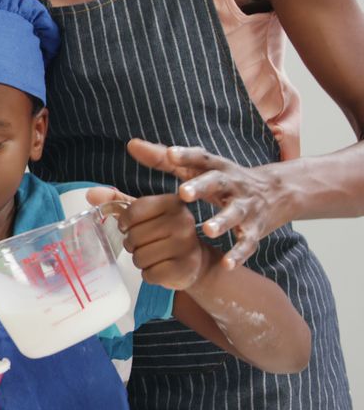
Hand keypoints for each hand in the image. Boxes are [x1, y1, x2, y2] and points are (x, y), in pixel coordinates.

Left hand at [119, 194, 212, 290]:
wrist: (194, 259)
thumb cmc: (163, 233)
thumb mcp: (143, 213)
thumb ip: (116, 202)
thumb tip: (90, 194)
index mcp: (172, 203)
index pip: (133, 211)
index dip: (124, 222)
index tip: (128, 227)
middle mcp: (183, 221)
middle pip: (134, 236)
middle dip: (132, 244)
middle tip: (143, 244)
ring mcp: (186, 245)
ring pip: (140, 257)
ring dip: (140, 260)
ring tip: (152, 256)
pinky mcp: (185, 268)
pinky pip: (150, 274)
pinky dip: (149, 274)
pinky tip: (159, 268)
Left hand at [126, 138, 289, 268]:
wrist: (278, 193)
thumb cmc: (224, 180)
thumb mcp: (197, 168)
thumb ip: (163, 160)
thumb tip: (131, 145)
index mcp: (217, 168)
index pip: (201, 158)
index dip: (186, 155)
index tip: (170, 154)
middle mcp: (233, 184)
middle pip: (218, 182)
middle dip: (202, 187)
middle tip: (183, 193)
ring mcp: (246, 207)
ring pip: (236, 213)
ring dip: (222, 221)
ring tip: (206, 230)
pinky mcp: (256, 229)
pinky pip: (248, 242)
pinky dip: (239, 253)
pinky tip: (227, 264)